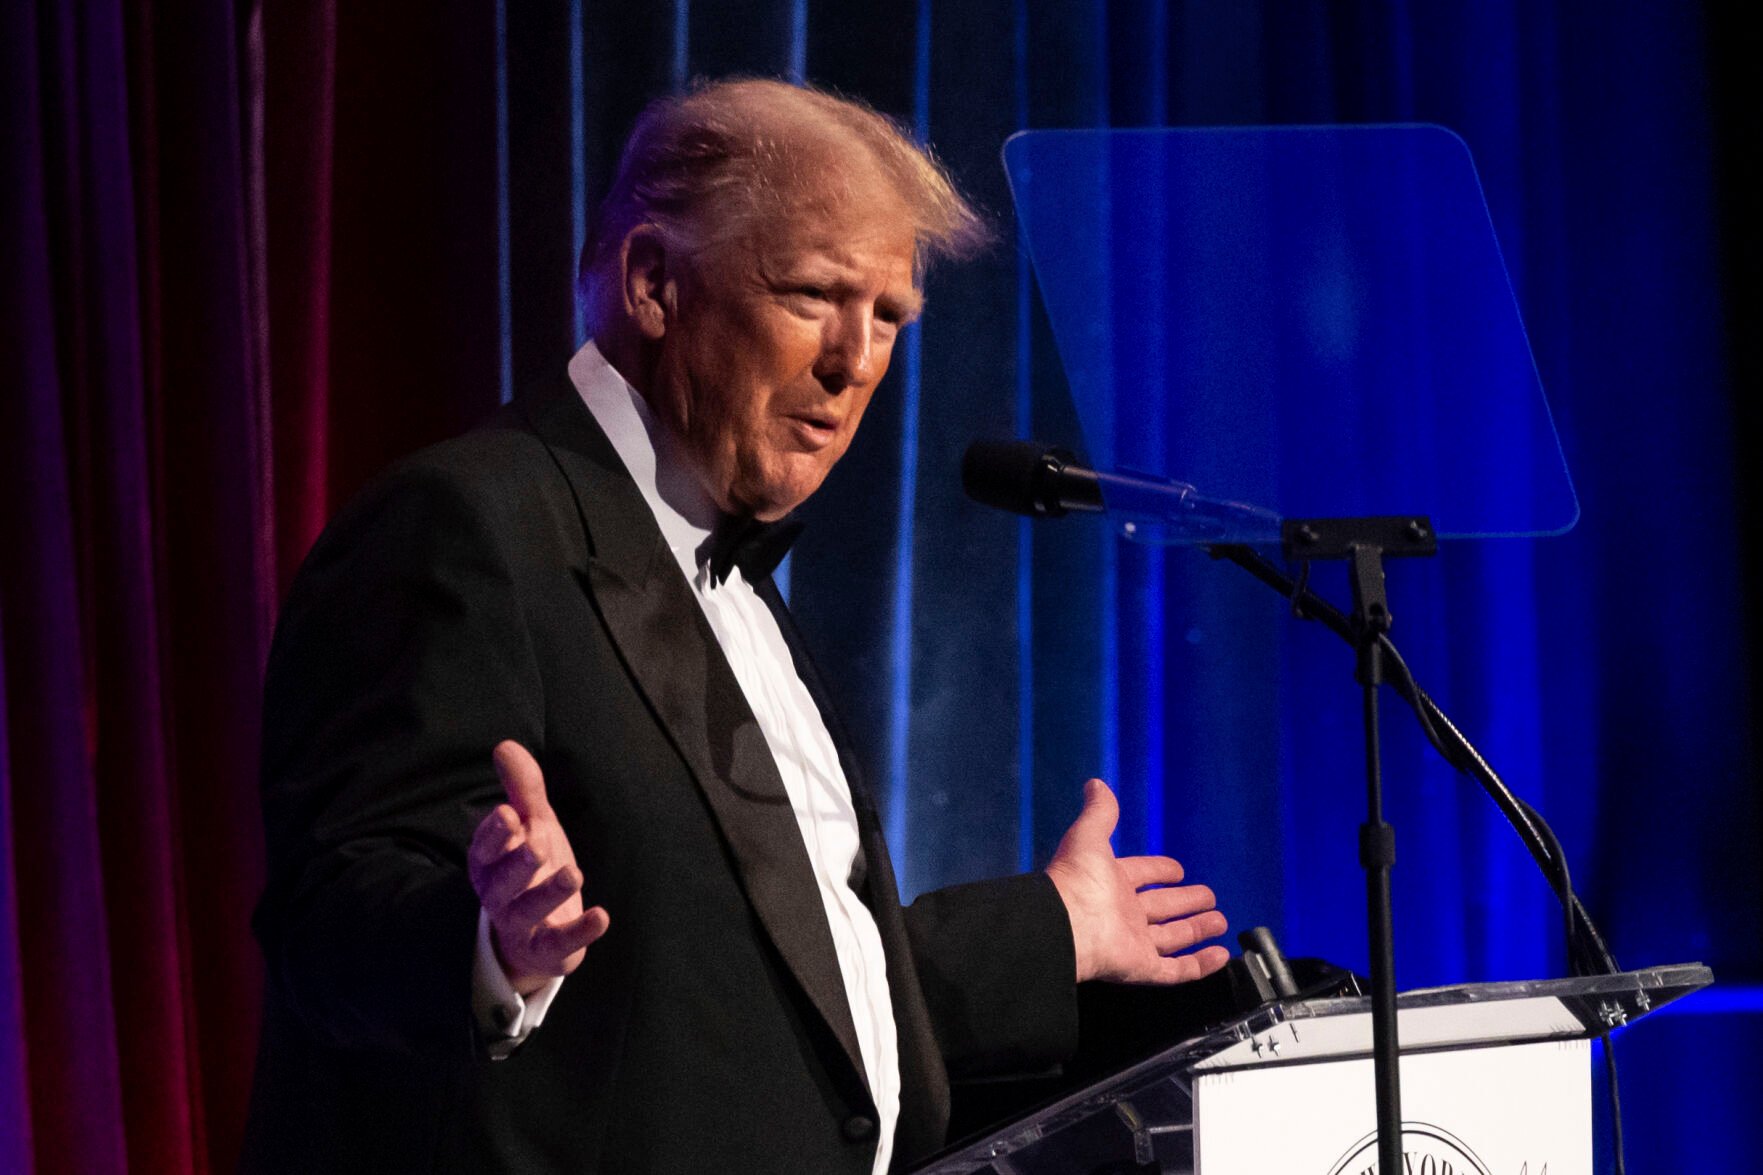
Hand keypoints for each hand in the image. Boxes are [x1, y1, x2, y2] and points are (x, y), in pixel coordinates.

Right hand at [468, 741, 610, 994]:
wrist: (535, 935)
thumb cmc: (531, 869)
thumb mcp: (531, 825)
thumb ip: (522, 789)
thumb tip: (505, 745)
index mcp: (490, 864)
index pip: (485, 849)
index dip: (494, 834)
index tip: (508, 814)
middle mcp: (499, 896)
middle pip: (501, 882)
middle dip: (518, 863)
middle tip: (538, 843)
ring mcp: (521, 925)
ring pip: (526, 911)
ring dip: (548, 893)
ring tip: (573, 873)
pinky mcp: (547, 949)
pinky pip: (559, 943)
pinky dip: (579, 933)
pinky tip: (602, 916)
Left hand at [1045, 779, 1229, 984]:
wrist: (1063, 926)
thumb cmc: (1074, 880)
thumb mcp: (1088, 836)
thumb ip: (1099, 812)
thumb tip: (1096, 784)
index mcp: (1110, 883)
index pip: (1141, 874)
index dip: (1160, 870)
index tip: (1177, 870)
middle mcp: (1122, 913)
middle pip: (1162, 907)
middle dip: (1186, 901)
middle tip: (1209, 896)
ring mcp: (1133, 942)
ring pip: (1172, 937)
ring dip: (1197, 930)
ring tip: (1220, 922)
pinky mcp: (1141, 967)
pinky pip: (1177, 970)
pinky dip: (1200, 965)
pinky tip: (1221, 955)